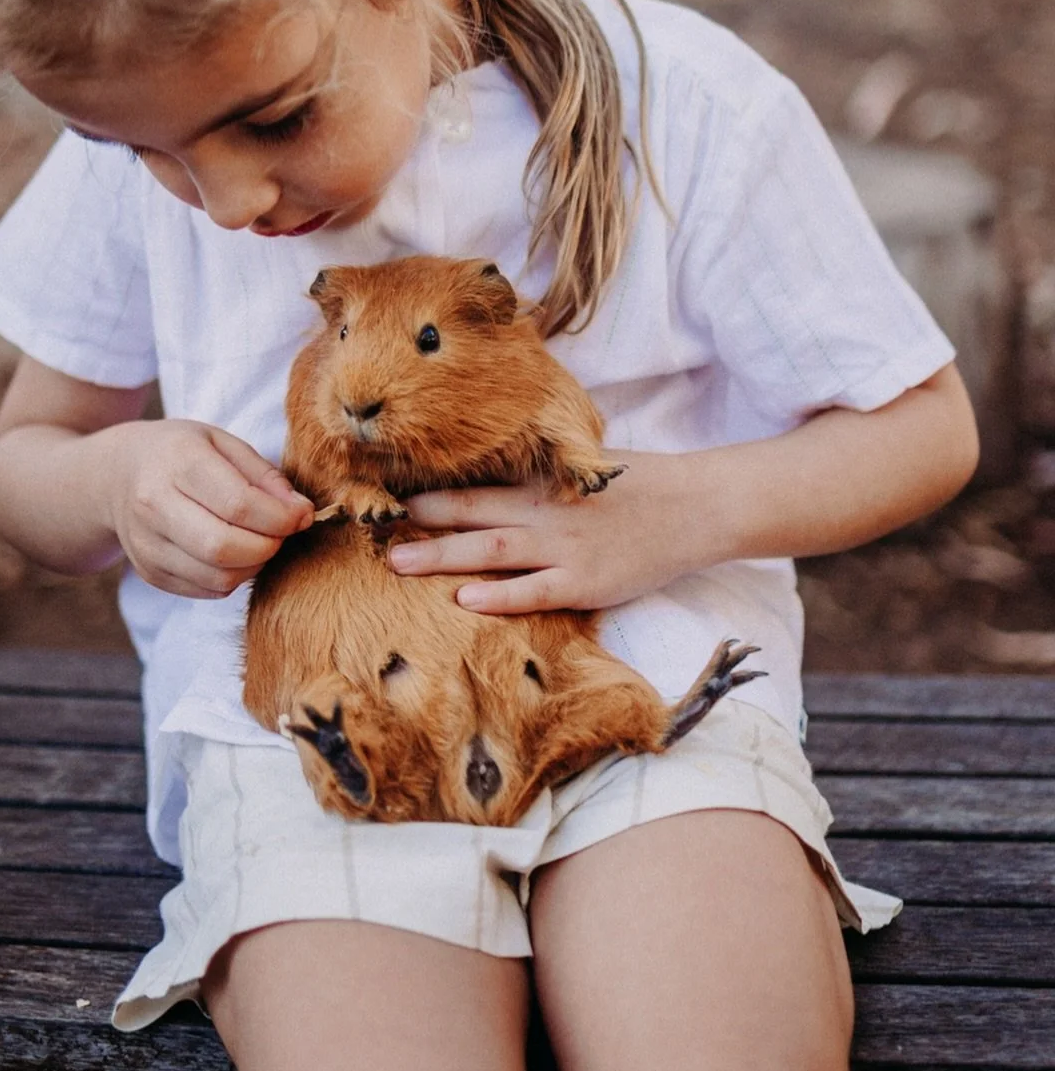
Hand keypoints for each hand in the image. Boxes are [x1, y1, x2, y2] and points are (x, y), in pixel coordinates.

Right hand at [106, 420, 313, 598]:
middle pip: (224, 548)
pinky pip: (208, 591)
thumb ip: (265, 476)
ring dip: (254, 565)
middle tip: (281, 533)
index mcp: (177, 462)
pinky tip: (235, 553)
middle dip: (269, 546)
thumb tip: (303, 513)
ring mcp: (147, 545)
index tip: (302, 516)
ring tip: (260, 541)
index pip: (238, 504)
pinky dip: (233, 577)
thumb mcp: (223, 443)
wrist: (116, 477)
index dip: (281, 518)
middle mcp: (154, 506)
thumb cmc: (181, 454)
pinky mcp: (150, 573)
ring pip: (219, 578)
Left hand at [388, 452, 713, 614]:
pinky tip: (464, 599)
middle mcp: (543, 513)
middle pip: (469, 515)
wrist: (697, 506)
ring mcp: (563, 549)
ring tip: (397, 563)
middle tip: (373, 529)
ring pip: (489, 552)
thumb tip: (497, 484)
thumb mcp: (584, 470)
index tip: (386, 496)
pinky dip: (499, 595)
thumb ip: (540, 479)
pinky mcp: (585, 582)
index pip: (473, 486)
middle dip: (420, 522)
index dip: (427, 492)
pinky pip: (534, 590)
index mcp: (541, 484)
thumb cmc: (641, 487)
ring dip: (440, 556)